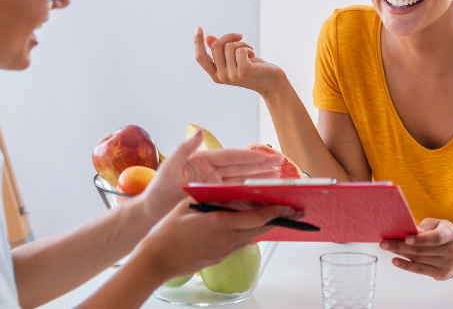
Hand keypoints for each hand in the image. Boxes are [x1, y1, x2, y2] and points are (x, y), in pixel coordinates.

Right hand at [135, 199, 295, 280]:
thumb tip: (226, 192)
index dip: (276, 211)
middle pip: (260, 229)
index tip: (289, 205)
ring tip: (278, 217)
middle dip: (279, 220)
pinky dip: (250, 233)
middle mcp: (227, 239)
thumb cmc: (168, 231)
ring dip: (265, 227)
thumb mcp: (189, 205)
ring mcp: (224, 251)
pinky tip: (250, 226)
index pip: (257, 218)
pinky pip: (240, 243)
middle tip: (295, 212)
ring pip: (252, 238)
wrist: (157, 259)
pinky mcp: (219, 257)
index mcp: (221, 224)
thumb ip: (210, 197)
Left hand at [139, 130, 283, 220]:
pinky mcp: (213, 196)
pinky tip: (262, 194)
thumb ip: (184, 149)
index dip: (251, 156)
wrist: (151, 213)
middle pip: (241, 166)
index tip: (269, 155)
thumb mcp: (169, 169)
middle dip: (261, 165)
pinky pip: (234, 193)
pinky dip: (248, 192)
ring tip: (277, 177)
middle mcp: (211, 170)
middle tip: (281, 162)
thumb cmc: (157, 191)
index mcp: (203, 160)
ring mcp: (213, 183)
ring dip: (258, 177)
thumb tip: (198, 131)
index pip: (232, 157)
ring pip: (241, 179)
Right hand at [194, 27, 284, 93]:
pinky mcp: (244, 72)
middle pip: (215, 46)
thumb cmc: (253, 69)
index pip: (200, 58)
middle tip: (240, 37)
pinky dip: (247, 48)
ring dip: (242, 43)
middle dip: (229, 37)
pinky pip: (240, 50)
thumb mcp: (234, 59)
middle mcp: (221, 77)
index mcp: (215, 75)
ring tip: (249, 50)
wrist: (272, 83)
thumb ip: (221, 51)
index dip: (197, 42)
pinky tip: (253, 54)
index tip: (199, 28)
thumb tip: (208, 38)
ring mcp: (232, 76)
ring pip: (229, 47)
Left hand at [380, 218, 452, 280]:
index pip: (436, 237)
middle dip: (401, 246)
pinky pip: (420, 270)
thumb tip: (412, 231)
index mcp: (451, 234)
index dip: (421, 239)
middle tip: (384, 243)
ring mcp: (448, 265)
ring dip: (400, 254)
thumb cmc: (443, 233)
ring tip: (387, 248)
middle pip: (423, 250)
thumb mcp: (438, 224)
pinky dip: (406, 265)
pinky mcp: (442, 275)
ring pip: (419, 259)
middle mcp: (452, 251)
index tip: (406, 238)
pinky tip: (395, 260)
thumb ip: (425, 226)